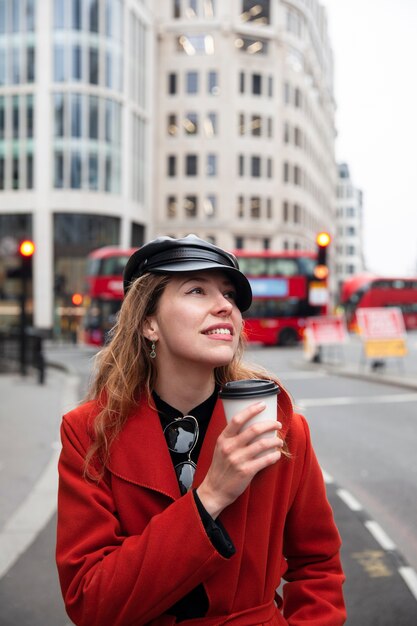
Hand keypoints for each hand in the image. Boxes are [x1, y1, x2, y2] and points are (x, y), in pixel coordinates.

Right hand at [196, 401, 282, 518]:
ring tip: (279, 441)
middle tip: (277, 424)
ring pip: (262, 444)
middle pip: (254, 429)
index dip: (251, 410)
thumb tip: (251, 426)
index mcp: (223, 439)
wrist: (215, 490)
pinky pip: (265, 460)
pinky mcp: (246, 471)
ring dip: (274, 441)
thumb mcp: (220, 448)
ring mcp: (238, 459)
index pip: (237, 419)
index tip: (262, 404)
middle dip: (270, 424)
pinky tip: (276, 454)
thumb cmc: (220, 468)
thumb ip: (232, 438)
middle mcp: (230, 447)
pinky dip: (273, 456)